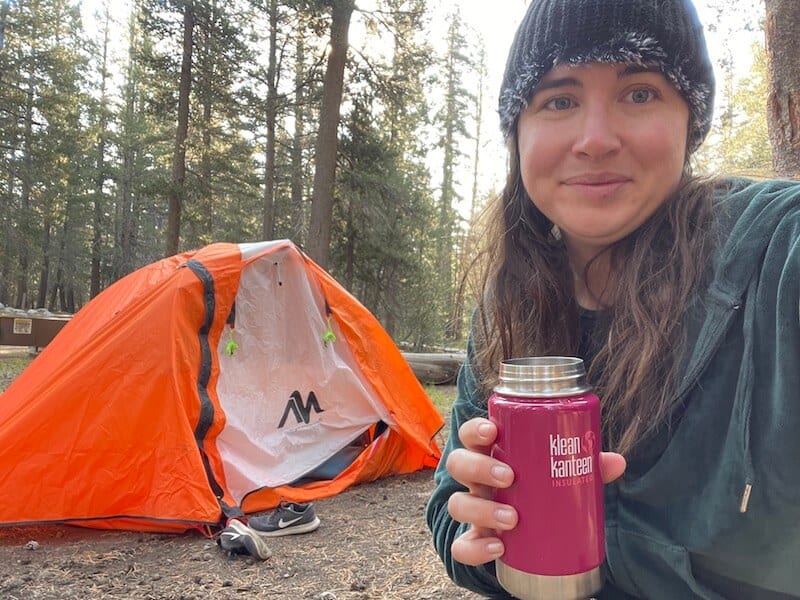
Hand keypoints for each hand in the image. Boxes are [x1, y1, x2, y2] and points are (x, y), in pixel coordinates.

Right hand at [446, 417, 625, 566]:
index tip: (494, 431)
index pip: (472, 434)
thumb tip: (617, 461)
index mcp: (491, 454)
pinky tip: (498, 548)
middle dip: (479, 467)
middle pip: (458, 463)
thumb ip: (584, 465)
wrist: (532, 532)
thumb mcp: (559, 474)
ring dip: (481, 509)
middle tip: (509, 477)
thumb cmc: (541, 489)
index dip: (476, 429)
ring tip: (512, 519)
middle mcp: (476, 480)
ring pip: (457, 503)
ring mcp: (473, 509)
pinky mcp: (474, 539)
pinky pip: (461, 546)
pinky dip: (474, 548)